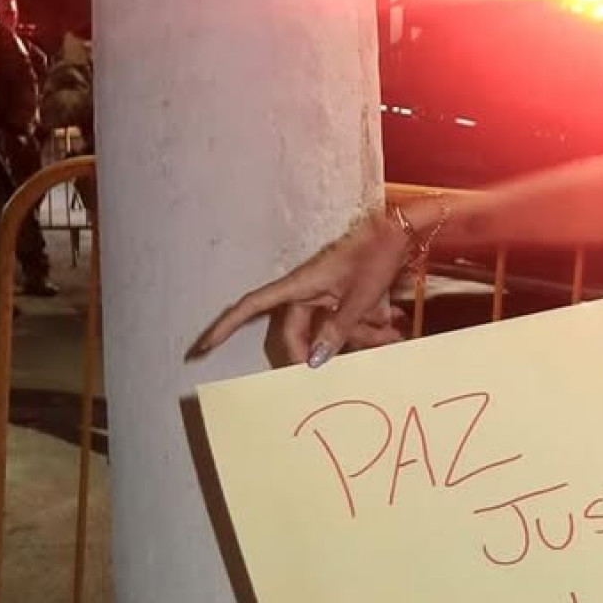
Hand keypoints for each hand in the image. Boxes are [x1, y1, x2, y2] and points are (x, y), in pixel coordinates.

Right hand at [189, 211, 409, 368]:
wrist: (401, 233)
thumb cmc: (375, 256)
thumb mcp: (360, 298)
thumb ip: (338, 330)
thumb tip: (312, 361)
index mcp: (298, 286)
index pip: (252, 307)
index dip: (225, 327)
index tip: (201, 348)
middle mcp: (306, 292)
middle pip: (297, 332)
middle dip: (320, 351)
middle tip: (338, 369)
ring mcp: (325, 295)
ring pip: (328, 329)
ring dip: (357, 337)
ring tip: (389, 333)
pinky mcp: (344, 297)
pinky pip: (346, 321)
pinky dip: (368, 328)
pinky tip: (392, 325)